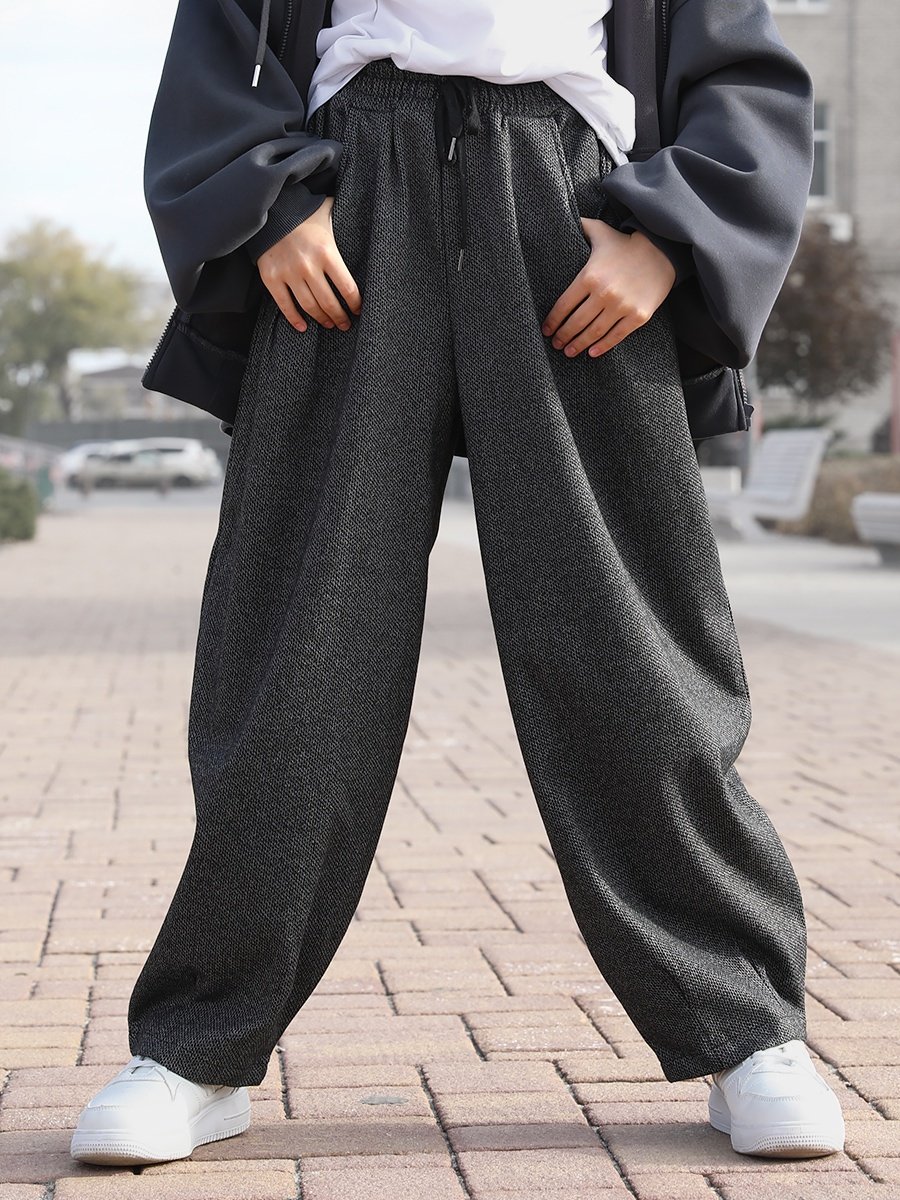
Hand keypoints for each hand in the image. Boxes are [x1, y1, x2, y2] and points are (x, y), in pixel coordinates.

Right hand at [256, 196, 361, 332]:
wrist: (268, 210)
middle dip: (340, 317)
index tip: (358, 310)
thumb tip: (368, 217)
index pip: (348, 288)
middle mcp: (308, 265)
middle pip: (329, 302)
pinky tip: (303, 327)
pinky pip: (285, 305)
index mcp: (327, 252)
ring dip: (322, 319)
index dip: (355, 304)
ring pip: (310, 306)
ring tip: (329, 324)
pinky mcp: (271, 278)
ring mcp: (288, 273)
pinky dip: (294, 319)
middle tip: (345, 324)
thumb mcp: (328, 212)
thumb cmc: (303, 213)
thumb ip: (345, 218)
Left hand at [541, 221, 676, 357]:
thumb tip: (558, 218)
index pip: (564, 305)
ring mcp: (622, 306)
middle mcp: (604, 293)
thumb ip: (579, 228)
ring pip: (593, 333)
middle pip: (576, 322)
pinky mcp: (638, 316)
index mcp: (589, 276)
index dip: (552, 321)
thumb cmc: (625, 244)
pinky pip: (616, 336)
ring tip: (569, 352)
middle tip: (556, 344)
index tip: (546, 330)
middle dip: (563, 336)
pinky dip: (602, 347)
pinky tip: (591, 353)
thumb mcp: (600, 232)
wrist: (662, 251)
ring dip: (578, 345)